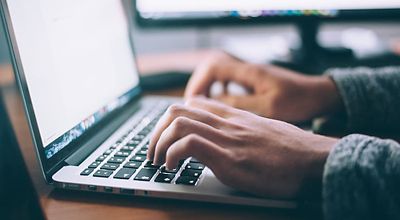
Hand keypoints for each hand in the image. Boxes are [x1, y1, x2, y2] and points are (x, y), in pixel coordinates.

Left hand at [147, 97, 337, 198]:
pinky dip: (172, 155)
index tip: (166, 136)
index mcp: (235, 116)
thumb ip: (243, 130)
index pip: (193, 103)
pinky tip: (173, 168)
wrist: (317, 160)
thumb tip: (228, 140)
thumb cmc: (294, 150)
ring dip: (158, 143)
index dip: (172, 118)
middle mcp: (228, 123)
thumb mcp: (265, 132)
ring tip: (158, 161)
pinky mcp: (230, 159)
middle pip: (177, 110)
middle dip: (156, 131)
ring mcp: (228, 139)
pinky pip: (189, 145)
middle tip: (153, 151)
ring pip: (178, 123)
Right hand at [185, 51, 342, 122]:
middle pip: (211, 68)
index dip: (198, 83)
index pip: (213, 67)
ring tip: (202, 107)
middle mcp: (247, 70)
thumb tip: (212, 104)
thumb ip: (239, 105)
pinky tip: (221, 105)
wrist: (319, 95)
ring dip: (208, 89)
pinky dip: (220, 91)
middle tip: (193, 106)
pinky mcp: (254, 82)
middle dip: (199, 85)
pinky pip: (229, 82)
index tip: (192, 101)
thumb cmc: (299, 101)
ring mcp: (251, 75)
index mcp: (249, 72)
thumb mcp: (268, 107)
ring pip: (219, 75)